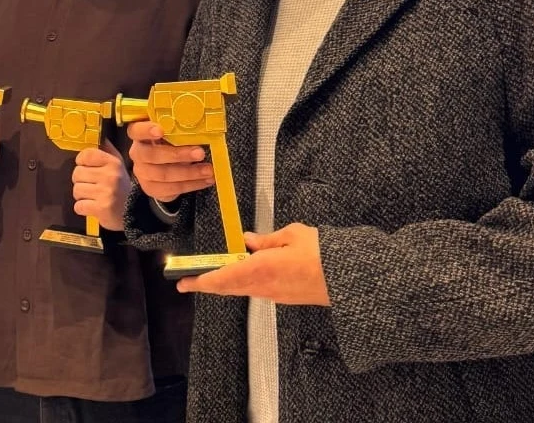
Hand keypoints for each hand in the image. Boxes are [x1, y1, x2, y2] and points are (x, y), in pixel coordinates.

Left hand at [71, 140, 131, 230]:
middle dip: (81, 180)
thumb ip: (106, 150)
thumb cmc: (121, 186)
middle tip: (92, 185)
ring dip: (81, 195)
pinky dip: (82, 208)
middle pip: (77, 173)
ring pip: (76, 190)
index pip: (86, 154)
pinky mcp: (101, 209)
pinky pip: (78, 206)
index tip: (86, 166)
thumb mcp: (118, 164)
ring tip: (93, 196)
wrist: (135, 212)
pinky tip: (92, 207)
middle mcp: (110, 176)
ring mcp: (105, 193)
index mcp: (113, 163)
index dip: (81, 161)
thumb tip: (97, 136)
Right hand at [126, 121, 214, 202]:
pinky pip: (172, 189)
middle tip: (200, 153)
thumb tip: (201, 131)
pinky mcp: (152, 189)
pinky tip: (205, 180)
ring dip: (190, 173)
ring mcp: (143, 173)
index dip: (146, 130)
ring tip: (208, 170)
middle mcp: (138, 154)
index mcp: (140, 135)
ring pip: (163, 175)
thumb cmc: (169, 144)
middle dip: (178, 155)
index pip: (136, 131)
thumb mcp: (172, 135)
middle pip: (152, 155)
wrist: (162, 169)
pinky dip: (192, 185)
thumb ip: (179, 132)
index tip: (160, 130)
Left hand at [176, 223, 329, 305]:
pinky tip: (248, 269)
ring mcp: (274, 295)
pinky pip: (257, 289)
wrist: (350, 279)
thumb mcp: (292, 235)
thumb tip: (248, 241)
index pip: (222, 277)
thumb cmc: (323, 254)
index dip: (201, 281)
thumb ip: (267, 239)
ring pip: (242, 289)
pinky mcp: (285, 298)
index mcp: (261, 269)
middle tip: (190, 280)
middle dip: (207, 284)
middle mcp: (264, 286)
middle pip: (228, 287)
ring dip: (227, 281)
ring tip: (217, 271)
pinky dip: (245, 281)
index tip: (183, 282)